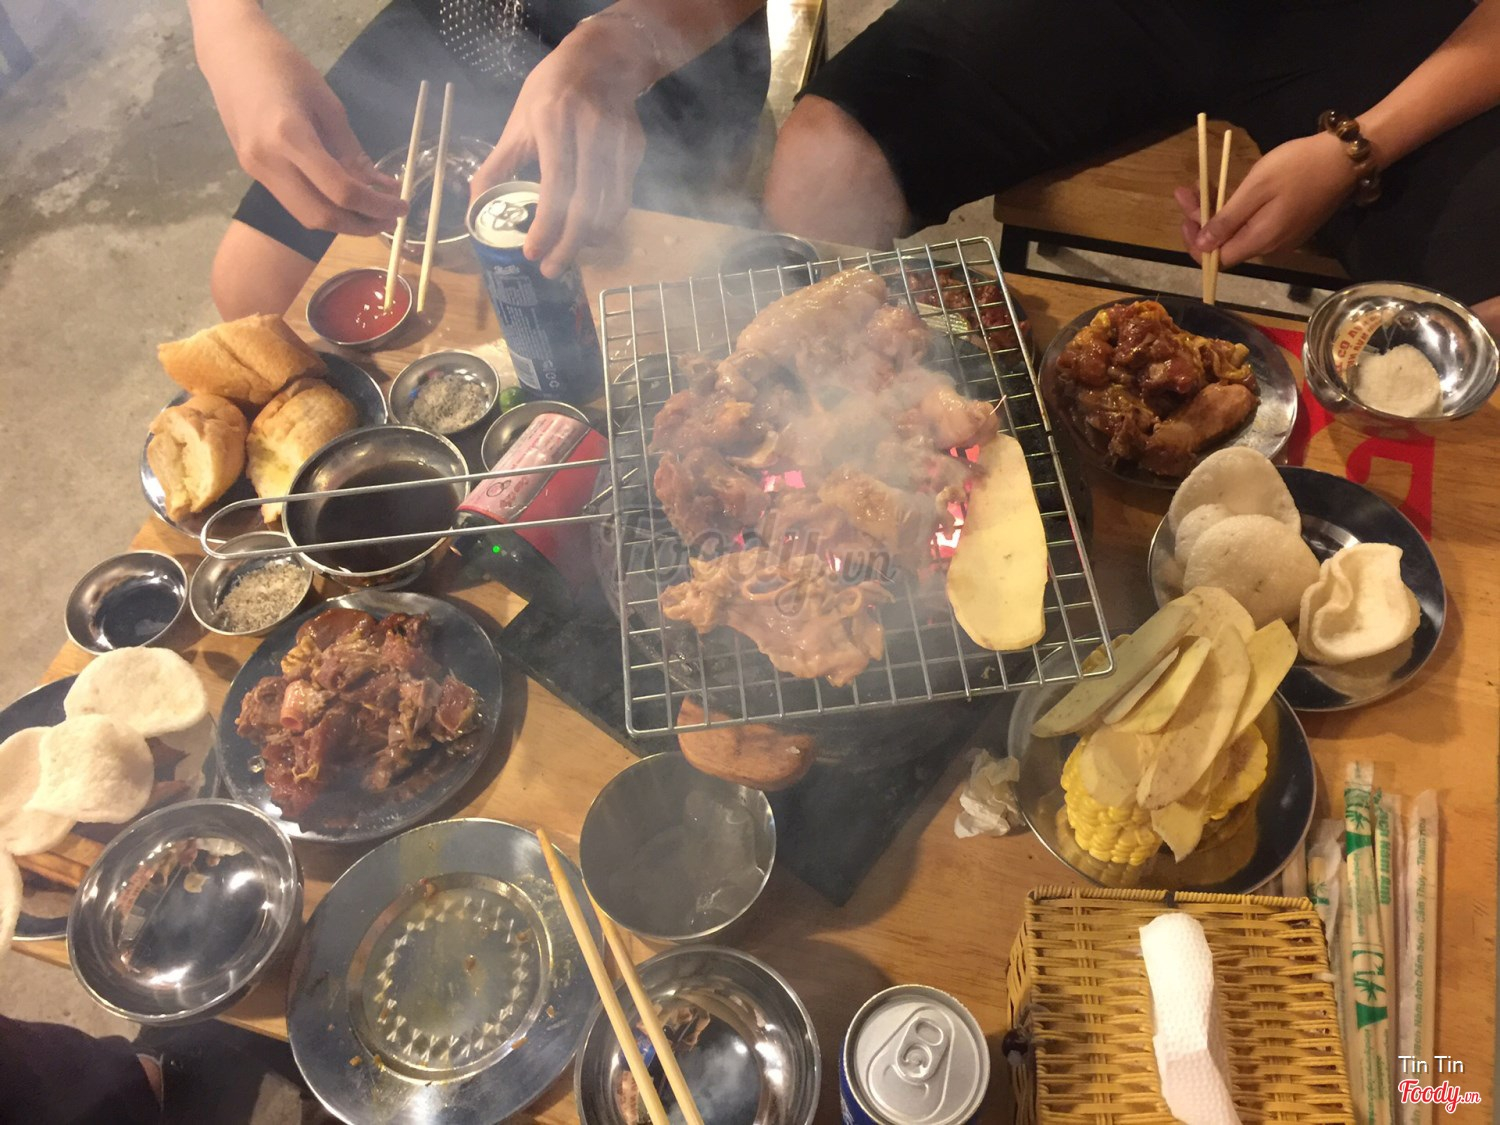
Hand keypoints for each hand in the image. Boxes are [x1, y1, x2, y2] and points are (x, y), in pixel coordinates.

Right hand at [194, 4, 402, 234]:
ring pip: (305, 215)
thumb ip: (351, 149)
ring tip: (372, 213)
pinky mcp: (252, 171)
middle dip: (360, 225)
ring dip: (342, 222)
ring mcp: (256, 170)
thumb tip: (380, 185)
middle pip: (321, 216)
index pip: (340, 190)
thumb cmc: (283, 66)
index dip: (375, 205)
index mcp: (290, 137)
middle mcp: (268, 161)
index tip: (401, 205)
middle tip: (389, 218)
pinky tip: (344, 198)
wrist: (229, 53)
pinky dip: (322, 206)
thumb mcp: (328, 103)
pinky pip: (293, 201)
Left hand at [470, 19, 655, 276]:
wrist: (602, 59)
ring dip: (588, 240)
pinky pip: (622, 198)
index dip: (546, 226)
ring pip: (609, 208)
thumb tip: (473, 204)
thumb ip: (497, 164)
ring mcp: (618, 141)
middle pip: (585, 205)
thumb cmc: (551, 90)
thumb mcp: (518, 121)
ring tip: (568, 255)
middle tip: (551, 270)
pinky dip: (606, 223)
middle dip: (567, 246)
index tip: (531, 254)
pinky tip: (590, 234)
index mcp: (554, 121)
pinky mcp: (635, 150)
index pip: (555, 186)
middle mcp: (591, 131)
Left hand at [1174, 132, 1359, 266]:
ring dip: (1217, 213)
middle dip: (1201, 220)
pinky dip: (1236, 211)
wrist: (1346, 157)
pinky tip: (1229, 192)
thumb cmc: (1298, 168)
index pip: (1215, 259)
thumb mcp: (1256, 189)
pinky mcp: (1291, 226)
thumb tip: (1202, 247)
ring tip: (1202, 186)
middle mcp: (1270, 247)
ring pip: (1238, 233)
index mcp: (1260, 241)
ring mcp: (1282, 238)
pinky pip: (1254, 225)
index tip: (1186, 215)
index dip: (1195, 243)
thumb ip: (1227, 220)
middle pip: (1225, 245)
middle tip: (1186, 190)